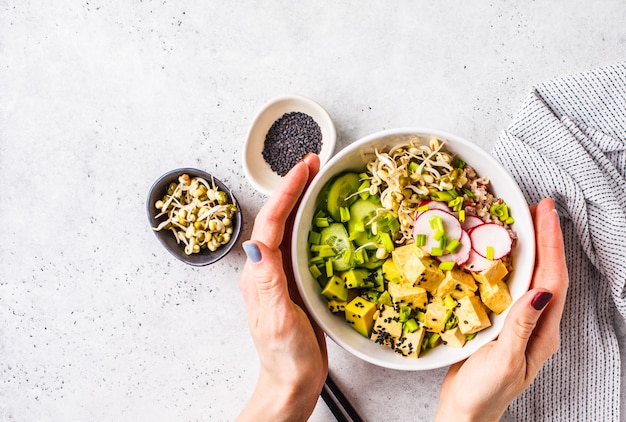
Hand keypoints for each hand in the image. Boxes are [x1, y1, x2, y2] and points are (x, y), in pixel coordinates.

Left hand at [237, 154, 327, 421]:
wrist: (292, 382)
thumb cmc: (285, 356)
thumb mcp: (278, 319)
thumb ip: (267, 281)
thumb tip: (254, 244)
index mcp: (259, 274)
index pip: (271, 223)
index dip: (287, 192)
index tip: (303, 168)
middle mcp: (266, 270)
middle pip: (278, 218)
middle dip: (293, 187)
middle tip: (313, 162)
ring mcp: (280, 275)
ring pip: (289, 228)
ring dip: (301, 201)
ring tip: (318, 178)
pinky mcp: (294, 283)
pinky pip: (301, 245)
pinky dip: (311, 224)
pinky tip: (324, 217)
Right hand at [434, 198, 568, 421]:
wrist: (466, 413)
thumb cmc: (484, 394)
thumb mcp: (504, 361)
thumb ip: (521, 325)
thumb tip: (540, 289)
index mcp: (543, 332)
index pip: (554, 280)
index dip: (552, 244)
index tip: (546, 213)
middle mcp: (536, 324)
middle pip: (548, 272)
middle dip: (547, 238)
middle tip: (539, 206)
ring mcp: (520, 322)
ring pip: (532, 276)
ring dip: (532, 246)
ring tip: (525, 220)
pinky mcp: (502, 322)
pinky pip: (512, 285)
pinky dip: (510, 262)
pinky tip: (500, 252)